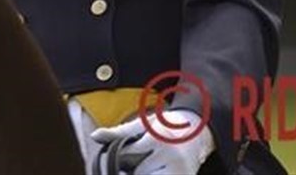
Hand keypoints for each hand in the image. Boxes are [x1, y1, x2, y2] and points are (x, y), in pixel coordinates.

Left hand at [90, 110, 214, 173]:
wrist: (200, 133)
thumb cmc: (166, 127)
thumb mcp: (143, 124)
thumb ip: (119, 132)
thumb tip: (95, 136)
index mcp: (157, 136)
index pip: (128, 154)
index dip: (119, 159)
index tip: (121, 162)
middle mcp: (170, 153)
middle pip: (138, 172)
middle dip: (134, 169)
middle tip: (144, 160)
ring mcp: (179, 170)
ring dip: (146, 174)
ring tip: (153, 166)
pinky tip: (157, 170)